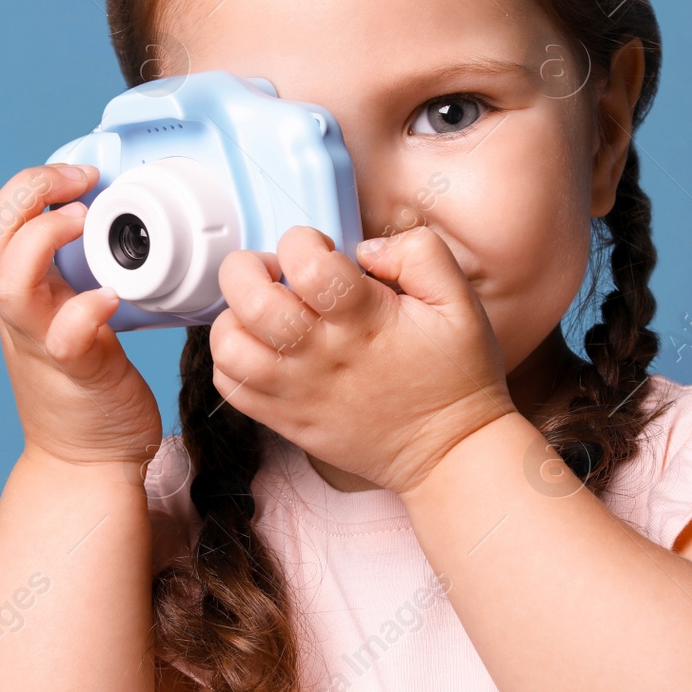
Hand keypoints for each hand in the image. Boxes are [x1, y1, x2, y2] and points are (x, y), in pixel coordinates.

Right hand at [0, 164, 163, 470]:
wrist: (86, 462)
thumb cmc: (87, 387)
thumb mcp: (69, 316)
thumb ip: (76, 280)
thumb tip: (114, 230)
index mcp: (23, 294)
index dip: (27, 186)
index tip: (78, 174)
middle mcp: (22, 314)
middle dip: (26, 193)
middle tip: (78, 180)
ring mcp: (41, 343)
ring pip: (10, 283)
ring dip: (42, 239)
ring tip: (84, 221)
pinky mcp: (74, 372)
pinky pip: (64, 336)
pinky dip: (83, 310)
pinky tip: (110, 298)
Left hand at [210, 225, 513, 495]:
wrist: (450, 451)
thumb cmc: (456, 374)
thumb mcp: (461, 302)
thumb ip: (421, 255)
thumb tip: (366, 249)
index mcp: (364, 320)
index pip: (306, 264)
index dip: (302, 241)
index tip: (319, 248)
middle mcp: (322, 356)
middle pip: (252, 301)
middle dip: (249, 269)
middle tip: (275, 271)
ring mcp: (297, 391)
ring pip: (230, 346)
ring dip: (234, 315)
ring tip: (262, 309)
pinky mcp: (286, 419)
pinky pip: (230, 386)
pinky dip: (231, 358)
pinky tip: (259, 345)